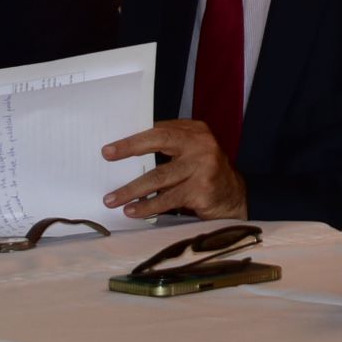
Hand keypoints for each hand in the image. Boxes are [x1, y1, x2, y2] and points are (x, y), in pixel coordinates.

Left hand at [103, 121, 248, 220]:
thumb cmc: (205, 174)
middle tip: (107, 156)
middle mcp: (201, 145)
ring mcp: (203, 167)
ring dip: (132, 190)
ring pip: (159, 177)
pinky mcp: (202, 190)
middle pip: (159, 142)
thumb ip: (168, 149)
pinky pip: (168, 199)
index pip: (159, 130)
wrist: (234, 198)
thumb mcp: (191, 153)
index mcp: (195, 131)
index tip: (110, 149)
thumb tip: (127, 156)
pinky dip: (147, 207)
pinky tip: (133, 212)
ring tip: (112, 199)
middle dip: (130, 149)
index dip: (133, 139)